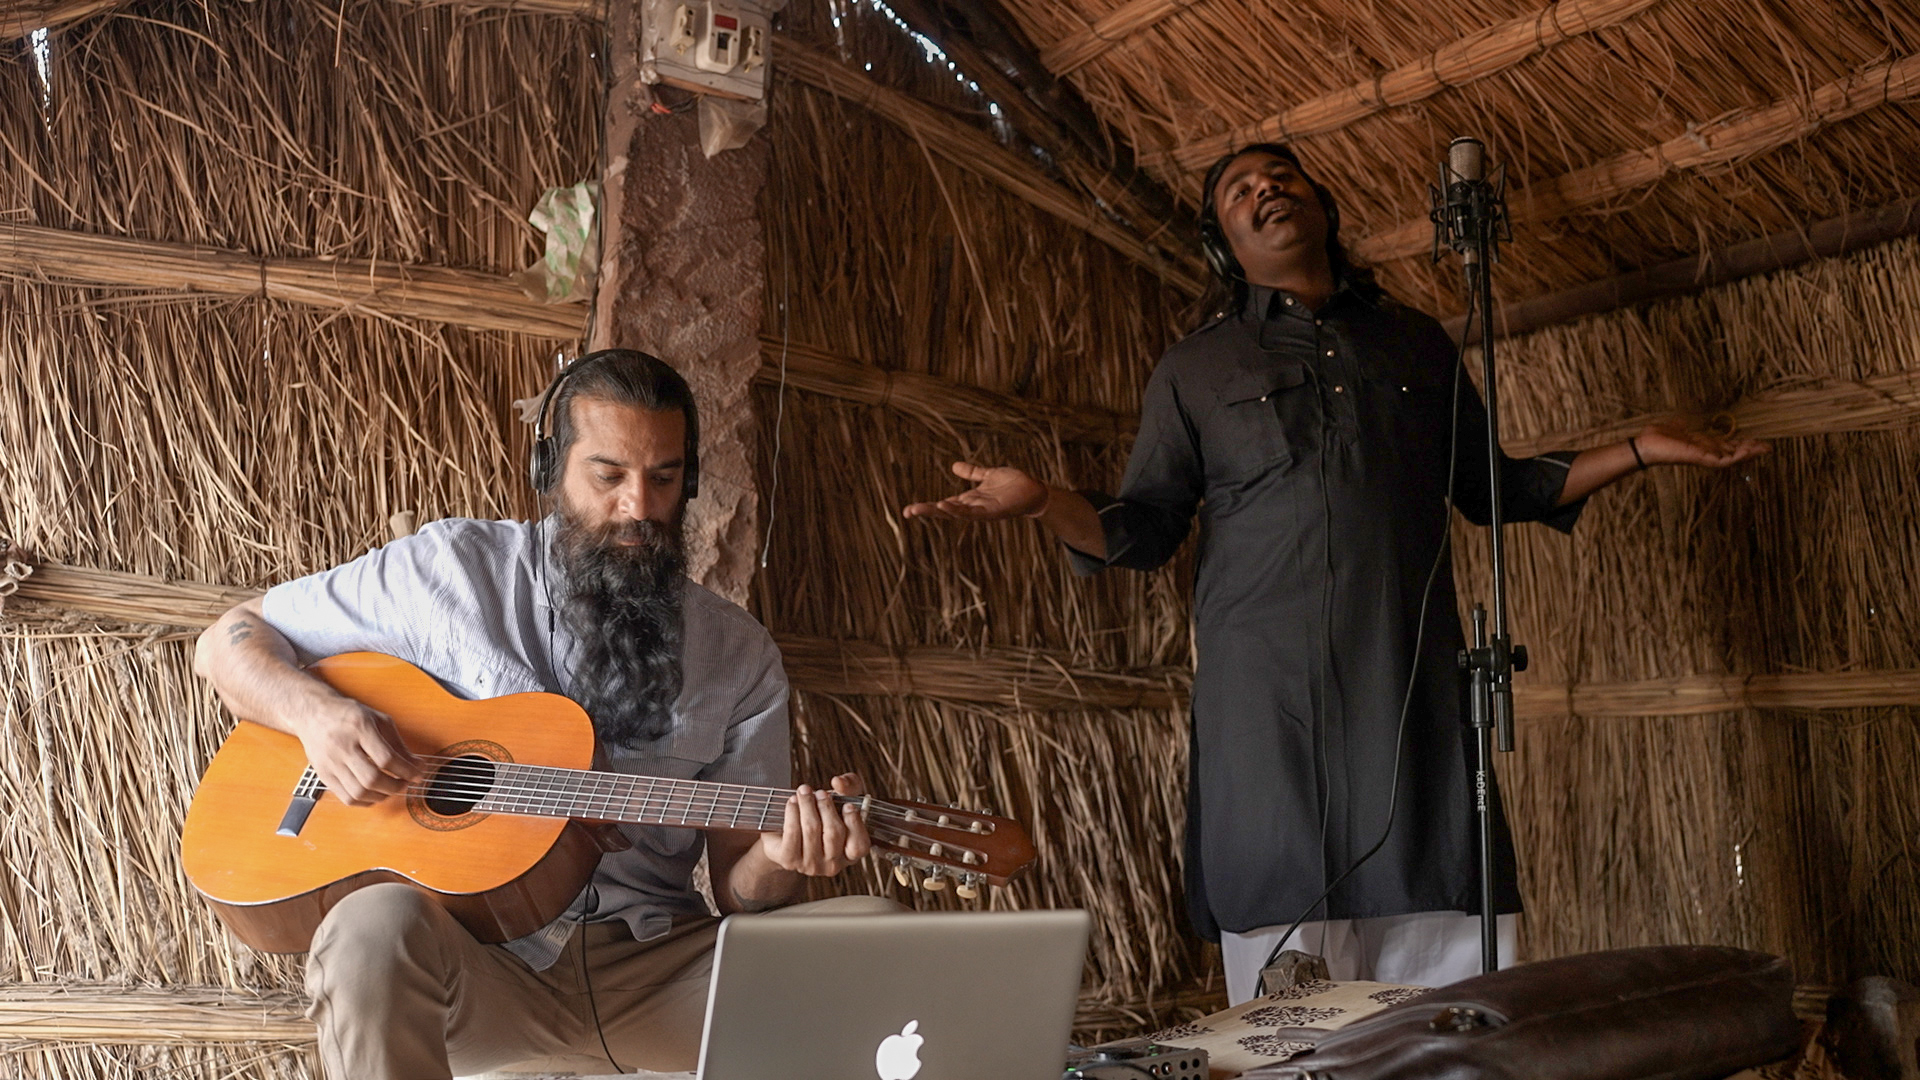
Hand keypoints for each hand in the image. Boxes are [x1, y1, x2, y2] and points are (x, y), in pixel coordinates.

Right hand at [293, 694, 423, 805]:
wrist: (313, 714)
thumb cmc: (349, 715)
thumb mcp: (379, 720)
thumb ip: (398, 744)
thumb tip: (417, 766)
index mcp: (359, 728)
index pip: (386, 758)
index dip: (406, 770)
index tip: (418, 774)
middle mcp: (342, 746)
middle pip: (372, 778)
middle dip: (395, 786)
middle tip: (405, 783)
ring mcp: (330, 762)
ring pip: (358, 792)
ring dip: (382, 796)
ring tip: (391, 789)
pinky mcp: (323, 774)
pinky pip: (346, 797)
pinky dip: (365, 801)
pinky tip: (375, 794)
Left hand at [757, 773, 872, 876]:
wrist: (786, 834)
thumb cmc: (821, 815)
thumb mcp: (841, 799)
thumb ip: (849, 786)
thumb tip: (839, 782)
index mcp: (850, 854)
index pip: (859, 845)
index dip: (854, 823)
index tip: (847, 805)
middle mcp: (833, 865)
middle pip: (833, 833)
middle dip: (826, 807)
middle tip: (820, 792)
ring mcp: (811, 865)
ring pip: (811, 830)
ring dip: (807, 805)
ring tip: (804, 791)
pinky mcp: (789, 860)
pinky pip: (792, 832)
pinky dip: (792, 812)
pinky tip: (792, 802)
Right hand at [902, 462, 1048, 521]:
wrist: (1034, 491)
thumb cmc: (1013, 484)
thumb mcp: (988, 475)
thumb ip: (972, 472)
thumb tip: (954, 466)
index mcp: (970, 499)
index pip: (944, 504)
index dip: (927, 506)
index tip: (908, 510)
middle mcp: (973, 507)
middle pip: (945, 511)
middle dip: (926, 511)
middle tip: (907, 511)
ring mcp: (982, 511)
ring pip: (955, 513)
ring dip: (938, 511)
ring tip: (920, 509)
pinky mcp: (993, 512)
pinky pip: (972, 513)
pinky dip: (958, 510)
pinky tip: (944, 505)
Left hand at [1633, 422, 1768, 468]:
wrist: (1646, 444)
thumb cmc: (1659, 436)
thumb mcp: (1678, 426)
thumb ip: (1687, 423)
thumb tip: (1690, 415)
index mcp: (1703, 444)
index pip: (1728, 446)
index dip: (1743, 444)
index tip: (1757, 440)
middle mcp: (1706, 452)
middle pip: (1734, 453)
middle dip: (1751, 450)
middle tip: (1768, 447)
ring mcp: (1704, 457)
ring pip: (1732, 458)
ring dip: (1748, 454)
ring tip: (1764, 449)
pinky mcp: (1701, 459)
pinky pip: (1723, 461)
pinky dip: (1737, 457)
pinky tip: (1749, 451)